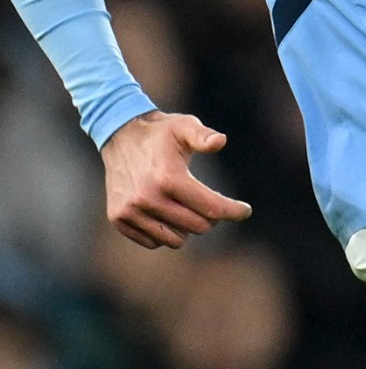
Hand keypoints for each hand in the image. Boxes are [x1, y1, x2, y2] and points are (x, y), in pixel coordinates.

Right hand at [103, 110, 251, 248]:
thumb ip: (203, 136)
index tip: (245, 210)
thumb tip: (219, 142)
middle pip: (198, 226)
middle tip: (210, 201)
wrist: (120, 135)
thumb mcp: (185, 126)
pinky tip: (166, 214)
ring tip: (186, 206)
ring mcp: (129, 210)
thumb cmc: (161, 132)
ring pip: (176, 240)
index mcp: (168, 178)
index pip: (212, 208)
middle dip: (211, 217)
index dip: (234, 211)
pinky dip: (165, 233)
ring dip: (187, 227)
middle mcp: (147, 197)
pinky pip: (153, 242)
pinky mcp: (118, 218)